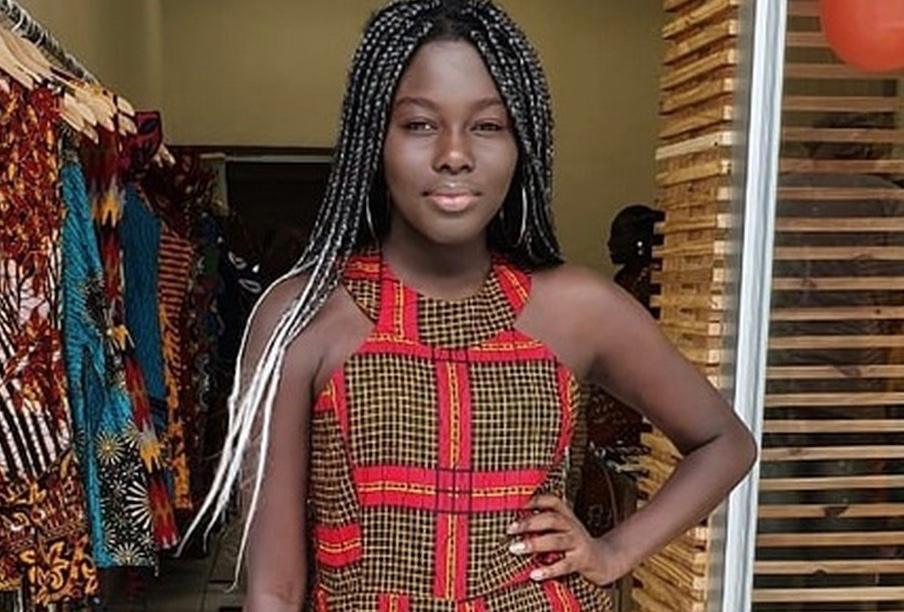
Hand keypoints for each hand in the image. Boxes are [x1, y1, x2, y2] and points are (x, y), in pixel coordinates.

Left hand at [506, 494, 626, 585]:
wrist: (604, 560)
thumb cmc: (575, 543)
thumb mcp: (564, 528)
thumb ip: (545, 524)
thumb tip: (515, 524)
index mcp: (567, 517)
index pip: (553, 501)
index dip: (537, 500)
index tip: (519, 505)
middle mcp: (572, 527)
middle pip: (552, 519)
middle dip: (530, 523)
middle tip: (510, 529)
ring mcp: (577, 543)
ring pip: (556, 540)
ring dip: (534, 543)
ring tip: (515, 548)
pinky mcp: (581, 561)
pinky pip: (564, 565)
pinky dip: (549, 570)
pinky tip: (534, 574)